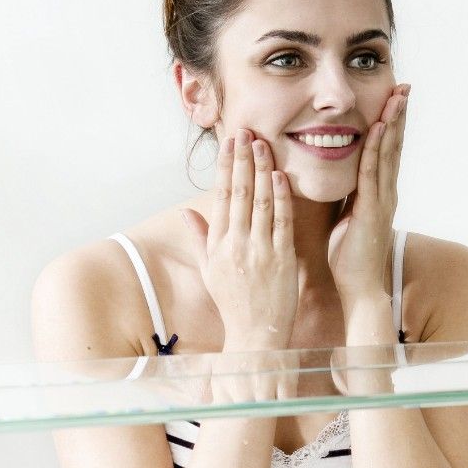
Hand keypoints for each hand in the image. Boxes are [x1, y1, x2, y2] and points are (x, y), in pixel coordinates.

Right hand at [180, 128, 297, 350]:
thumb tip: (185, 212)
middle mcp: (236, 244)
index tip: (230, 143)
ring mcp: (260, 251)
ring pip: (262, 202)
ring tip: (263, 144)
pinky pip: (282, 222)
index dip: (226, 167)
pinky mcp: (282, 259)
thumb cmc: (233, 303)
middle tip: (246, 131)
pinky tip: (281, 176)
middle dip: (242, 159)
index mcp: (218, 245)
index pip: (222, 197)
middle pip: (240, 193)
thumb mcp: (211, 270)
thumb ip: (200, 238)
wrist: (256, 335)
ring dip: (262, 170)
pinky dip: (282, 197)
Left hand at [328, 83, 409, 308]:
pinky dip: (377, 148)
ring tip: (397, 96)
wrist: (359, 287)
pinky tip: (379, 128)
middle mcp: (387, 192)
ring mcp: (382, 200)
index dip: (392, 122)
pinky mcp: (371, 209)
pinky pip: (373, 173)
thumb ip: (349, 195)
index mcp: (380, 192)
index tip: (394, 97)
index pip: (388, 150)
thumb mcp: (348, 215)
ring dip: (393, 123)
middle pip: (395, 145)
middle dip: (399, 114)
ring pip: (388, 153)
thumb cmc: (350, 256)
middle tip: (404, 86)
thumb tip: (341, 176)